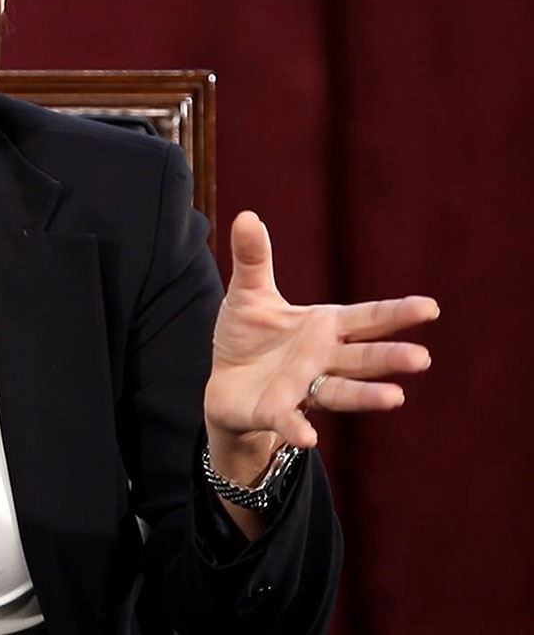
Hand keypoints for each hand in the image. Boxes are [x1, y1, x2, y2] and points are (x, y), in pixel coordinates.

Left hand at [205, 211, 437, 451]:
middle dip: (389, 358)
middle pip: (362, 357)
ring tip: (396, 397)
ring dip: (366, 395)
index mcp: (323, 327)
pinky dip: (298, 428)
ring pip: (340, 391)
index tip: (430, 307)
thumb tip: (246, 215)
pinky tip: (308, 439)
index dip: (395, 313)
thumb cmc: (249, 337)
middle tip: (421, 359)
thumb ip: (253, 259)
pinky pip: (289, 420)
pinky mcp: (275, 411)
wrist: (226, 384)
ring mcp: (302, 388)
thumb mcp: (249, 294)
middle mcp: (322, 359)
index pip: (365, 319)